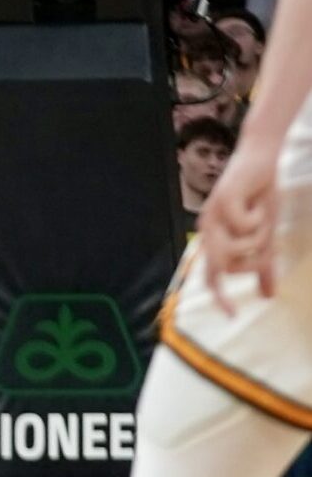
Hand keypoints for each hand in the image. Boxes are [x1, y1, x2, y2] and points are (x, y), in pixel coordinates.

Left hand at [198, 144, 279, 313]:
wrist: (263, 160)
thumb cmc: (261, 199)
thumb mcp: (266, 238)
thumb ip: (264, 267)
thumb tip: (268, 297)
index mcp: (214, 241)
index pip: (211, 276)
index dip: (219, 296)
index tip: (232, 315)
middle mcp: (208, 230)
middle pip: (225, 265)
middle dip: (253, 261)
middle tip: (267, 246)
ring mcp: (212, 216)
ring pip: (236, 247)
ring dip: (258, 238)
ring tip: (263, 219)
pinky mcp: (221, 200)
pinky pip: (243, 225)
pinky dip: (258, 218)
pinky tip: (258, 203)